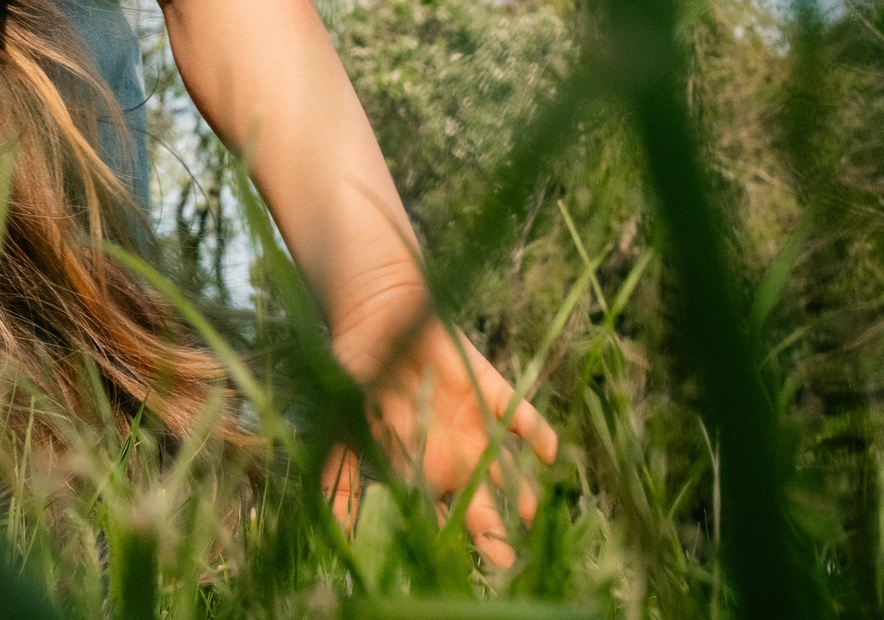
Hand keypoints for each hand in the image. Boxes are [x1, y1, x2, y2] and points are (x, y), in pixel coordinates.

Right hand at [326, 291, 558, 567]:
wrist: (378, 317)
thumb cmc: (358, 373)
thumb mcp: (345, 428)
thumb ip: (341, 477)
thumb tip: (335, 531)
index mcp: (419, 468)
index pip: (441, 516)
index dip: (451, 541)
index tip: (461, 566)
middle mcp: (454, 455)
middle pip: (480, 503)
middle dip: (492, 531)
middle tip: (505, 557)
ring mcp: (477, 425)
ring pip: (506, 469)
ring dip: (521, 491)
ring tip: (530, 513)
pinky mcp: (493, 392)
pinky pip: (523, 418)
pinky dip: (538, 434)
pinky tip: (548, 454)